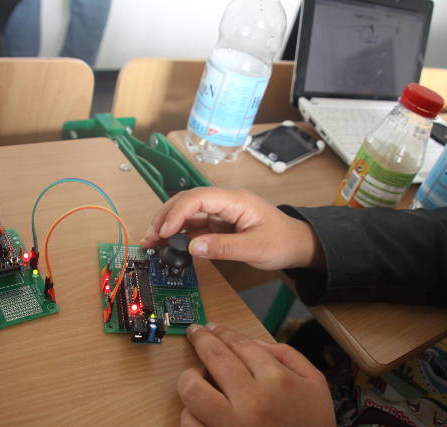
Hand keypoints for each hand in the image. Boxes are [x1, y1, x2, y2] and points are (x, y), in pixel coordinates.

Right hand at [140, 188, 322, 269]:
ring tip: (151, 242)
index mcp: (235, 200)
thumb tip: (192, 247)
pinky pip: (194, 225)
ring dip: (168, 226)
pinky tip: (167, 245)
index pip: (198, 198)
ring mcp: (220, 213)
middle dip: (165, 217)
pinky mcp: (218, 224)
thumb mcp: (256, 248)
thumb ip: (223, 247)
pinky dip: (178, 234)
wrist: (297, 244)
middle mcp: (224, 202)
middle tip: (149, 237)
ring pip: (187, 213)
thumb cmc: (282, 241)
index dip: (177, 213)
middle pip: (187, 202)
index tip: (164, 231)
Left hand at [178, 323, 334, 426]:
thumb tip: (252, 343)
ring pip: (193, 390)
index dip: (223, 331)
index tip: (213, 327)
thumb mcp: (315, 384)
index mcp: (277, 381)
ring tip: (195, 376)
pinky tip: (199, 408)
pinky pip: (190, 423)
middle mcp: (252, 402)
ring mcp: (231, 426)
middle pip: (214, 357)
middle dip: (201, 339)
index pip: (240, 344)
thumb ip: (287, 355)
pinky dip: (190, 413)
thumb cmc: (312, 426)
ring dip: (190, 378)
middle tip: (195, 333)